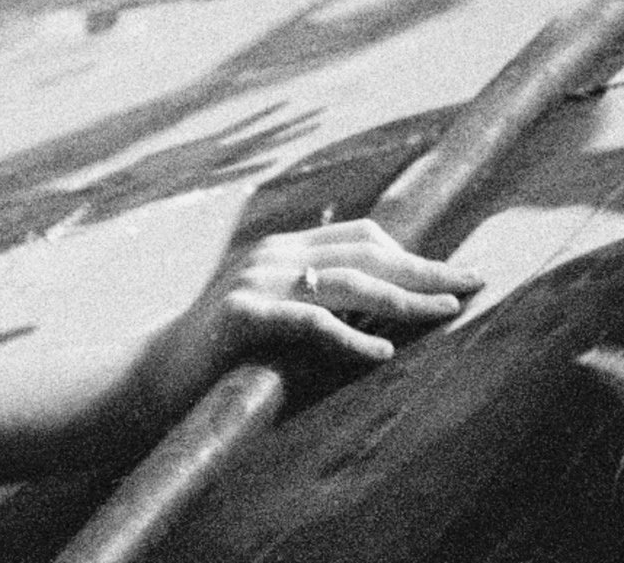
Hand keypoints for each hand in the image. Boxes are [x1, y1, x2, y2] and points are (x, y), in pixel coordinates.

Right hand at [150, 220, 480, 395]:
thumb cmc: (227, 365)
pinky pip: (307, 322)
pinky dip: (349, 338)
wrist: (151, 385)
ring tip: (443, 311)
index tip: (461, 271)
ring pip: (345, 280)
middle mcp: (276, 253)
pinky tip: (381, 354)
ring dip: (401, 297)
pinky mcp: (241, 314)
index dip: (416, 252)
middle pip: (365, 251)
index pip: (364, 238)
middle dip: (423, 267)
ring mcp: (256, 278)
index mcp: (288, 250)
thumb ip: (334, 320)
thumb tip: (403, 327)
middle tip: (471, 282)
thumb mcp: (287, 333)